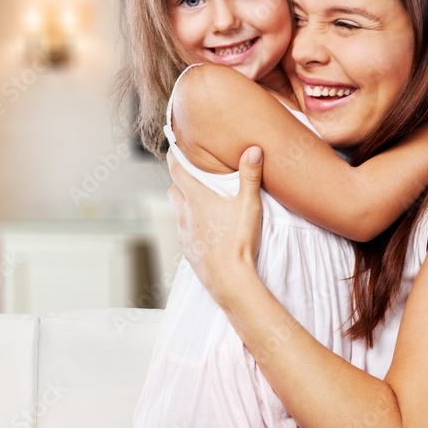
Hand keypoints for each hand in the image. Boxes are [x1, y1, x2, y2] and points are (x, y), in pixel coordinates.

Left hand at [167, 146, 264, 307]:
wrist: (230, 280)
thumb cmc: (239, 242)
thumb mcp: (249, 205)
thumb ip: (250, 176)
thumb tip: (254, 149)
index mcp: (197, 199)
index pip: (177, 170)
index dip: (174, 156)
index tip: (175, 148)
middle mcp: (185, 214)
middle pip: (173, 189)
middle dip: (180, 181)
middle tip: (194, 175)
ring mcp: (184, 233)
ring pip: (178, 211)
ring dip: (185, 204)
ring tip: (203, 202)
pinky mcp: (188, 250)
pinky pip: (184, 231)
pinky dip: (190, 224)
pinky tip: (206, 229)